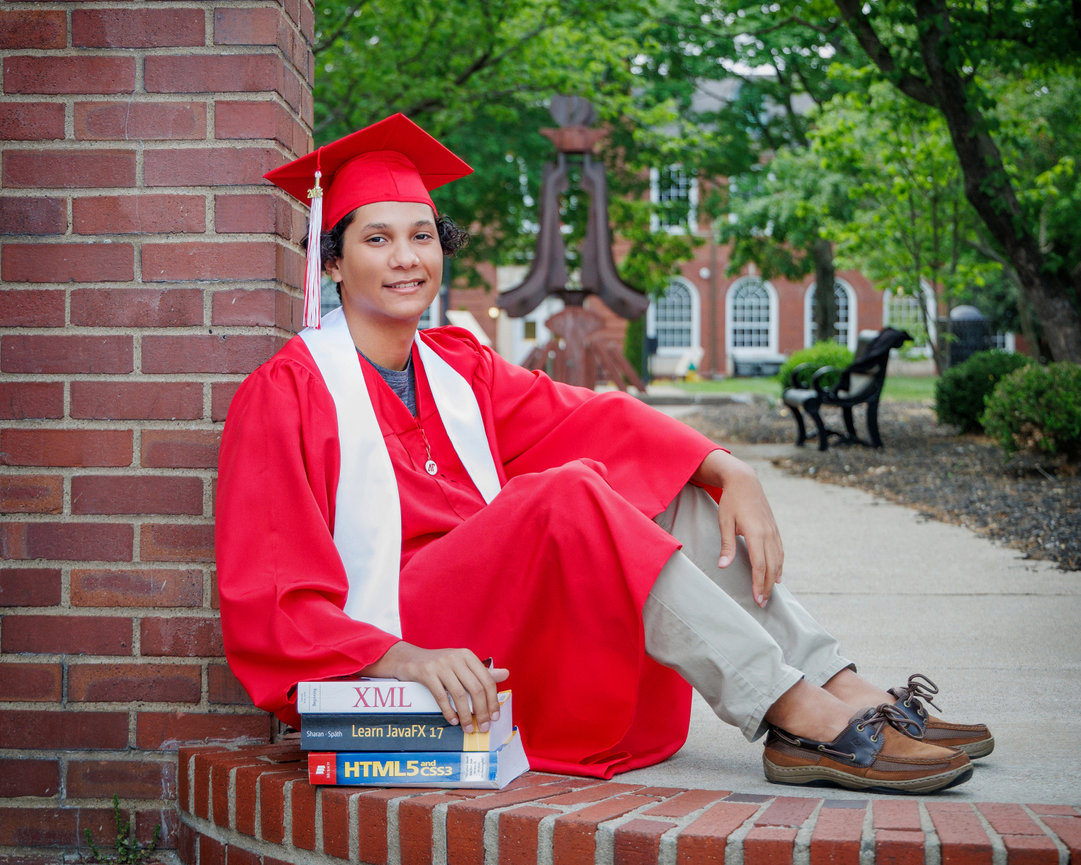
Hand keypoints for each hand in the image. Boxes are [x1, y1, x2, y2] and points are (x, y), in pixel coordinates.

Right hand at [361, 642, 509, 731]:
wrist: (409, 658)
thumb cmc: (439, 664)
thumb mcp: (461, 665)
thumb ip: (482, 672)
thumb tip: (506, 674)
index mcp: (467, 656)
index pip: (487, 680)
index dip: (493, 701)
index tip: (494, 717)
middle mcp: (456, 658)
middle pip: (476, 689)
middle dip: (481, 711)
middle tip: (483, 727)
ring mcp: (441, 665)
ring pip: (459, 695)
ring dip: (465, 715)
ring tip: (468, 728)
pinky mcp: (426, 673)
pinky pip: (441, 696)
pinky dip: (449, 711)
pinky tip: (452, 721)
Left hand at [693, 449, 783, 606]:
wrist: (745, 482)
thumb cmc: (731, 502)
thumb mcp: (724, 522)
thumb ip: (727, 545)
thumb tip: (723, 566)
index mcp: (756, 533)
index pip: (760, 565)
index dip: (759, 584)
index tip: (757, 598)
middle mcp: (768, 534)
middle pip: (772, 566)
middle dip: (768, 586)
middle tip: (763, 603)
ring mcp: (774, 531)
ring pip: (778, 560)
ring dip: (775, 578)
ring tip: (769, 593)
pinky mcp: (774, 529)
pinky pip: (780, 552)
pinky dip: (780, 565)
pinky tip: (778, 575)